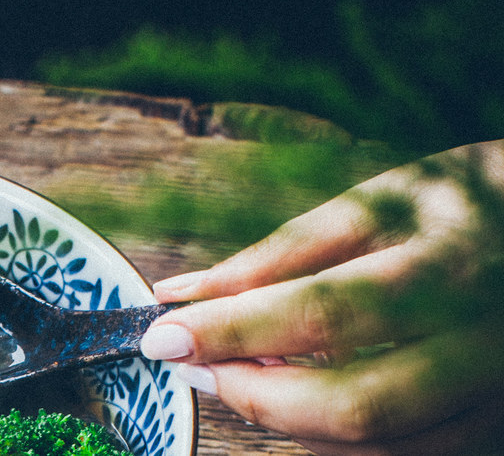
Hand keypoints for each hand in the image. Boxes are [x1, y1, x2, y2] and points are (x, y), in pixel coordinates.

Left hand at [142, 140, 503, 454]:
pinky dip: (335, 436)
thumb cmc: (464, 207)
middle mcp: (482, 345)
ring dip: (288, 421)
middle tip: (192, 364)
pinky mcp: (494, 427)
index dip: (234, 332)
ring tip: (237, 372)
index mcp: (447, 269)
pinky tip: (295, 394)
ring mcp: (496, 398)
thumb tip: (184, 292)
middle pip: (356, 406)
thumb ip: (280, 254)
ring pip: (378, 446)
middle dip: (253, 395)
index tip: (162, 336)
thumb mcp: (377, 204)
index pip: (325, 313)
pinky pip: (404, 455)